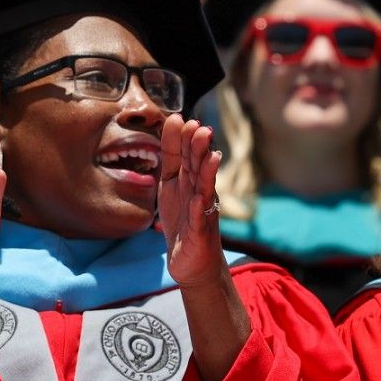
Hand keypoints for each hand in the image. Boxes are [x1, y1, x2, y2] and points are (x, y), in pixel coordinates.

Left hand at [157, 114, 227, 289]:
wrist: (192, 261)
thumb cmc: (182, 219)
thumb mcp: (170, 185)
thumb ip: (171, 157)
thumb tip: (171, 124)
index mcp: (189, 180)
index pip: (186, 155)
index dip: (182, 139)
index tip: (179, 119)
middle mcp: (199, 191)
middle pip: (198, 167)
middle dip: (198, 148)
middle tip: (199, 128)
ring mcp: (202, 211)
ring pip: (205, 188)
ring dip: (207, 172)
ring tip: (210, 155)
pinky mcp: (200, 233)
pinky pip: (200, 219)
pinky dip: (199, 209)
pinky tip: (198, 199)